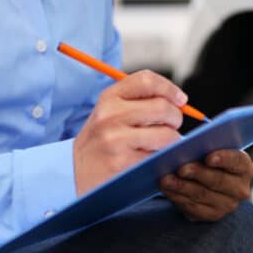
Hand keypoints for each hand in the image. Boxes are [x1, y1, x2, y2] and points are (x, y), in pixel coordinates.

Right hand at [73, 70, 185, 194]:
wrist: (73, 171)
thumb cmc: (100, 139)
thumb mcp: (109, 111)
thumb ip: (138, 100)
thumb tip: (179, 100)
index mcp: (109, 97)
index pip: (147, 80)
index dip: (170, 88)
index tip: (180, 100)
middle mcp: (110, 115)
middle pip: (162, 107)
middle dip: (176, 117)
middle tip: (173, 124)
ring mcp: (116, 140)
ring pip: (166, 134)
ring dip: (173, 140)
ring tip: (164, 143)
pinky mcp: (123, 163)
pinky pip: (158, 156)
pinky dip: (163, 157)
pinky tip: (154, 158)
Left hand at [159, 149, 252, 221]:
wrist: (209, 180)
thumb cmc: (210, 158)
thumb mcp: (213, 148)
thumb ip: (207, 144)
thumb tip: (189, 144)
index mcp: (244, 167)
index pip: (237, 161)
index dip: (223, 158)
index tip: (208, 157)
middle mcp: (240, 188)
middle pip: (218, 180)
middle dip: (198, 173)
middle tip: (180, 168)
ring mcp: (227, 205)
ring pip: (203, 195)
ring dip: (182, 187)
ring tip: (166, 179)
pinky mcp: (212, 216)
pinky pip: (194, 208)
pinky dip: (178, 198)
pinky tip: (167, 189)